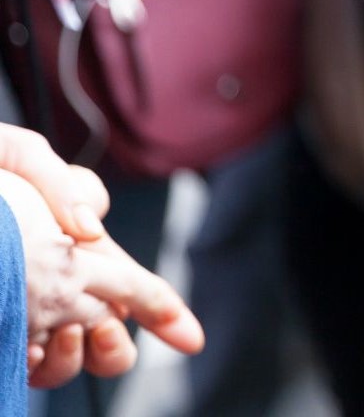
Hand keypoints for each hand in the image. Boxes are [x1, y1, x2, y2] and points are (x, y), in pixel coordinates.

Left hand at [0, 165, 202, 387]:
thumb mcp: (16, 153)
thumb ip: (61, 181)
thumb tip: (87, 229)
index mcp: (72, 245)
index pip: (131, 284)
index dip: (167, 312)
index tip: (191, 340)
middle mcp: (51, 285)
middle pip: (106, 333)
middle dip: (116, 346)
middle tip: (99, 330)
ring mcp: (17, 312)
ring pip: (66, 360)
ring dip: (70, 359)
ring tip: (57, 335)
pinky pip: (23, 365)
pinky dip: (33, 364)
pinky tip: (24, 346)